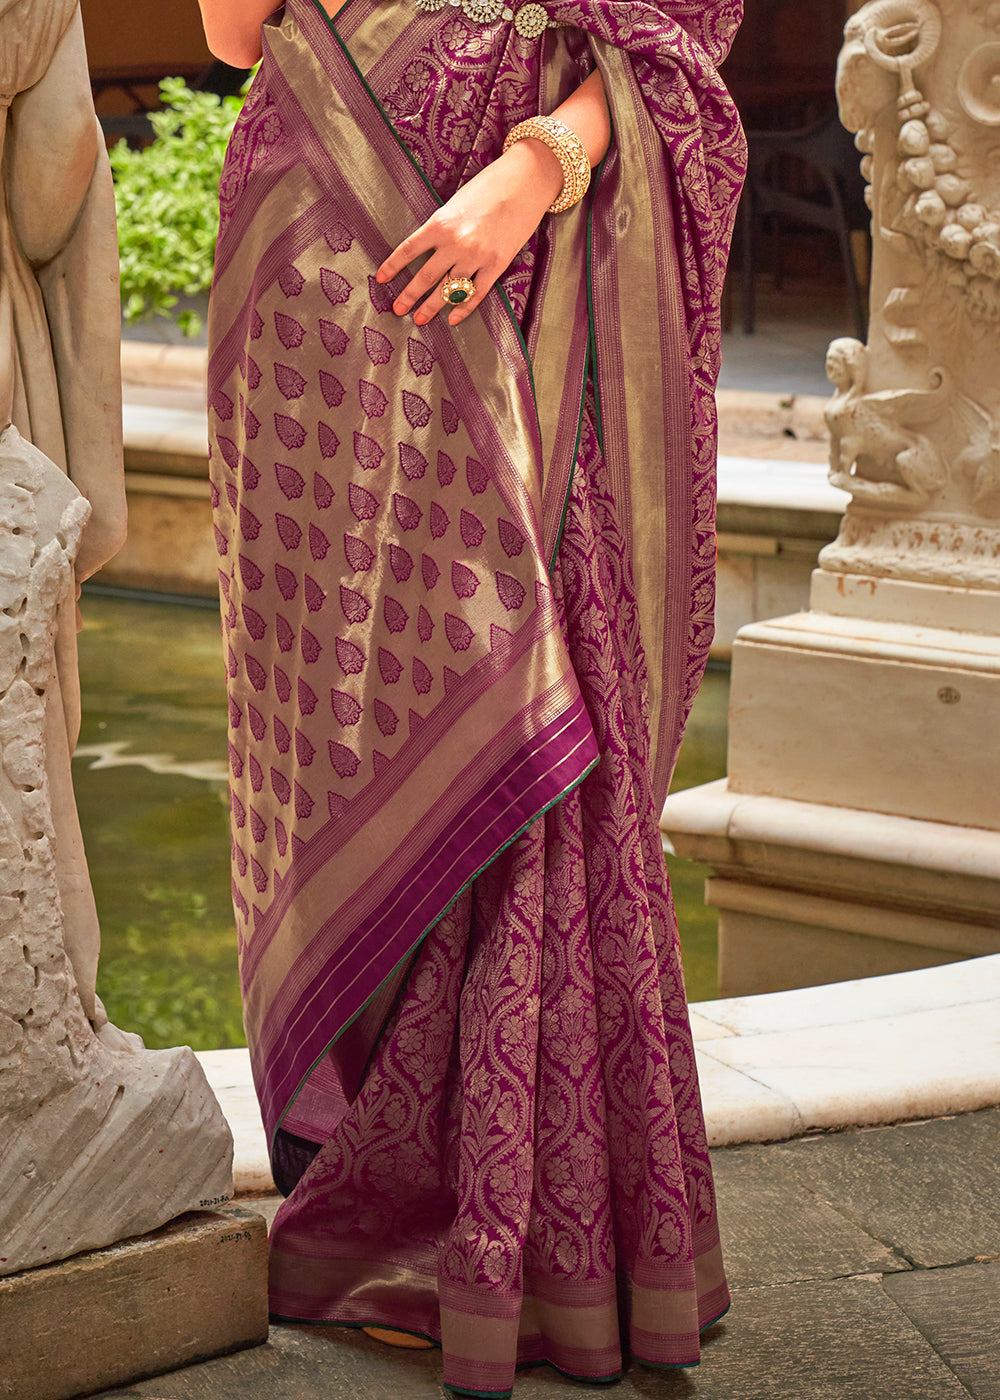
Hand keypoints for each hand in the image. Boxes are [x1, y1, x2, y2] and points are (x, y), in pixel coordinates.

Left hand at [375, 138, 563, 326]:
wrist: (525, 181)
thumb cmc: (489, 187)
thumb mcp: (456, 202)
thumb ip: (441, 228)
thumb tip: (428, 251)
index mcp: (440, 223)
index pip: (408, 250)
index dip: (392, 267)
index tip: (381, 279)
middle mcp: (455, 243)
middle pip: (425, 277)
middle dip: (409, 296)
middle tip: (398, 310)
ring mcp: (476, 257)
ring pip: (448, 290)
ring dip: (432, 307)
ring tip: (420, 320)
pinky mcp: (497, 265)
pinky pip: (476, 294)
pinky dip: (463, 309)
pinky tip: (453, 319)